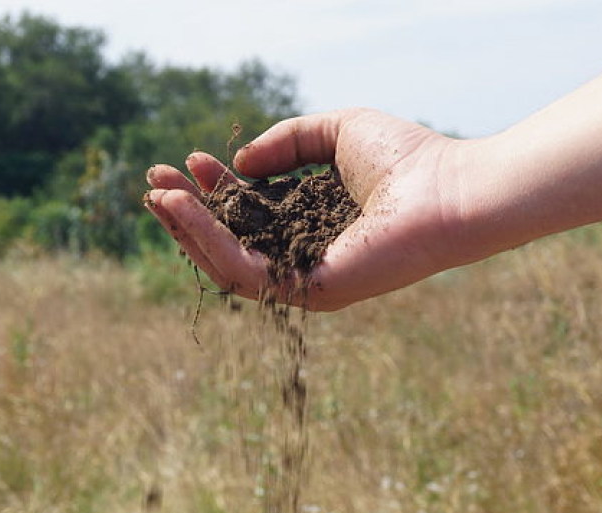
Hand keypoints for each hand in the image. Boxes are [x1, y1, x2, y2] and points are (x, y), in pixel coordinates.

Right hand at [145, 108, 473, 310]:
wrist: (447, 189)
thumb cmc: (404, 159)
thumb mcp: (333, 131)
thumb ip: (285, 142)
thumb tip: (241, 163)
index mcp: (309, 222)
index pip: (249, 211)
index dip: (215, 187)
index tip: (188, 160)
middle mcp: (302, 254)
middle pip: (231, 239)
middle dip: (189, 211)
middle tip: (154, 181)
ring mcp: (304, 279)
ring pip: (228, 260)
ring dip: (188, 228)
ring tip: (159, 195)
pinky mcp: (307, 292)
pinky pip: (244, 270)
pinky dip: (209, 239)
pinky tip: (185, 209)